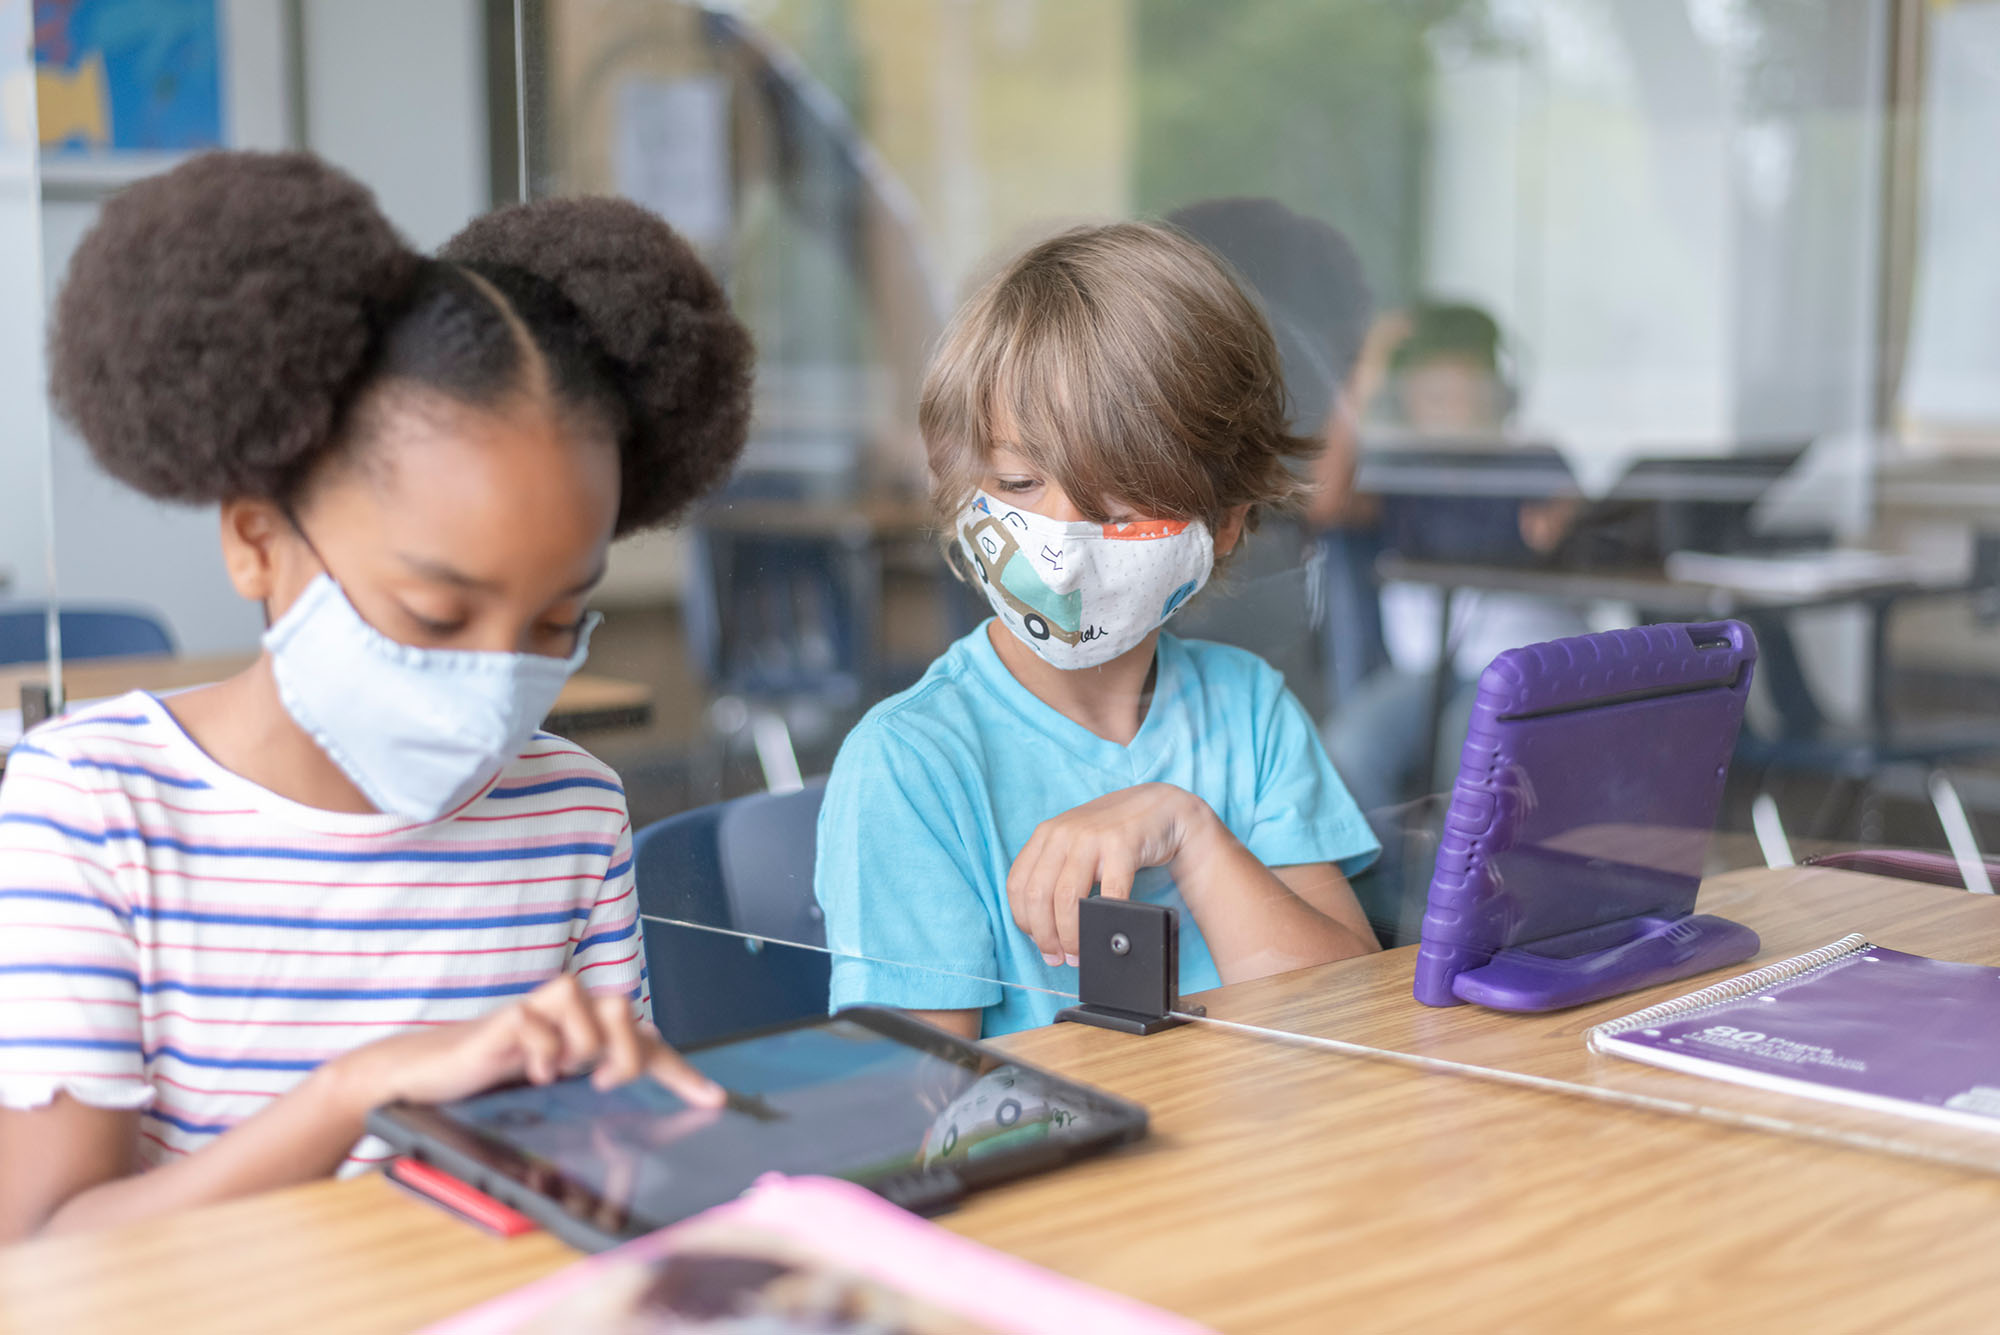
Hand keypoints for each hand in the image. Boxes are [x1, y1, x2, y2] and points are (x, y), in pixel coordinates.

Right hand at [332, 975, 724, 1113]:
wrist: (425, 1075)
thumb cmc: (492, 1081)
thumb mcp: (551, 1096)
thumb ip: (586, 1102)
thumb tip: (630, 1145)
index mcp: (585, 1033)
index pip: (646, 1043)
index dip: (681, 1071)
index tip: (713, 1100)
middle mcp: (569, 1015)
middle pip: (625, 1008)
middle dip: (627, 1050)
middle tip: (605, 1082)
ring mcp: (538, 1012)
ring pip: (591, 1004)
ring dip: (584, 1046)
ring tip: (563, 1072)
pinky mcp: (506, 1018)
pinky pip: (539, 1020)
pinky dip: (543, 1050)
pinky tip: (532, 1073)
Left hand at [1005, 783, 1217, 966]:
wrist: (1158, 807)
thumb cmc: (1114, 834)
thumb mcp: (1076, 845)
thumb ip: (1058, 873)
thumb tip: (1046, 926)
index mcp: (1045, 835)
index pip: (1017, 885)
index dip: (1024, 921)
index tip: (1038, 942)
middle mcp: (1062, 834)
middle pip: (1037, 895)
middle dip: (1044, 935)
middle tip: (1058, 956)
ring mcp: (1091, 838)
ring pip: (1066, 897)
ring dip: (1069, 934)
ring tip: (1077, 951)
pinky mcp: (1121, 845)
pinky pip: (1108, 892)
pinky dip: (1104, 919)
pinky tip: (1105, 930)